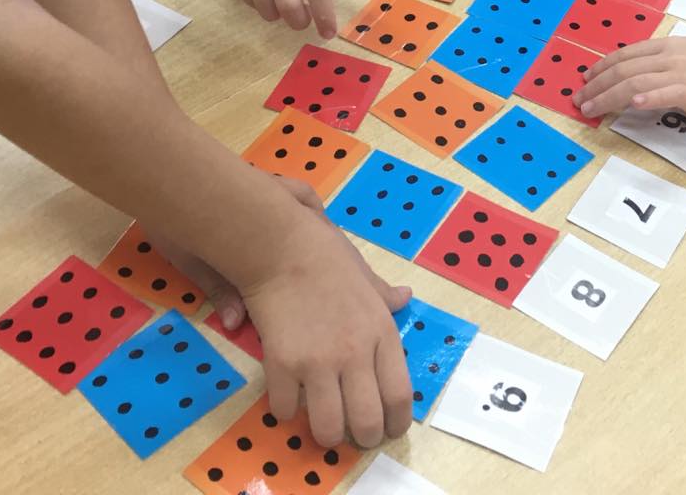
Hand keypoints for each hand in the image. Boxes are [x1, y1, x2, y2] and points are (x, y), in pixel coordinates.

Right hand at [154, 185, 415, 448]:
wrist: (280, 246)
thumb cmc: (325, 254)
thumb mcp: (365, 274)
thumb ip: (384, 295)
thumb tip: (405, 297)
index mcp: (382, 332)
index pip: (400, 395)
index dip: (395, 422)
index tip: (388, 429)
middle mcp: (356, 353)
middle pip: (367, 422)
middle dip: (362, 439)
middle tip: (353, 436)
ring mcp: (319, 361)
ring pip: (328, 427)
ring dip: (325, 435)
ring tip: (322, 428)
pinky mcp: (283, 364)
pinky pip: (285, 409)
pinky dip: (285, 411)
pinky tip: (287, 399)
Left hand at [574, 35, 685, 119]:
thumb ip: (666, 62)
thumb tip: (638, 72)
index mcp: (667, 46)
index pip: (626, 54)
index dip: (602, 65)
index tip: (585, 76)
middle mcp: (669, 57)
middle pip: (624, 69)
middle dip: (597, 84)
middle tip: (579, 99)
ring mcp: (681, 73)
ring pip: (636, 82)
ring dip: (608, 96)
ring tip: (591, 108)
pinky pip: (667, 93)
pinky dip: (649, 98)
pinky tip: (633, 105)